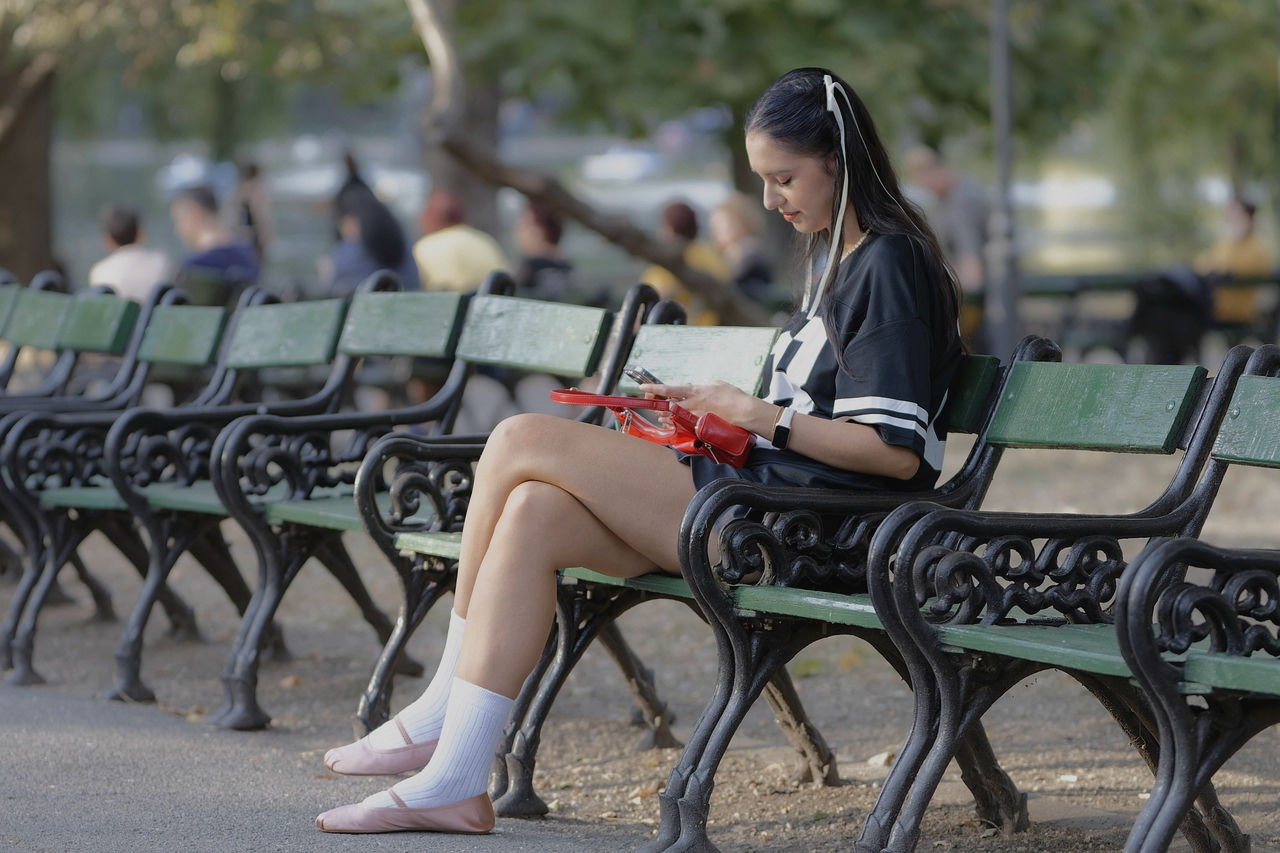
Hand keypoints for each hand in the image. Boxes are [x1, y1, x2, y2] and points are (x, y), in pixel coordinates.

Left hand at [640, 381, 775, 435]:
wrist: (744, 411)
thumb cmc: (732, 395)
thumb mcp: (715, 383)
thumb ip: (701, 385)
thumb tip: (693, 386)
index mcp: (695, 390)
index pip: (669, 389)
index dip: (654, 388)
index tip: (643, 387)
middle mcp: (692, 403)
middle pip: (667, 405)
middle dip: (657, 404)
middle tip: (652, 401)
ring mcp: (695, 416)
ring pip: (672, 416)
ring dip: (664, 414)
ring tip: (659, 413)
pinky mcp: (700, 426)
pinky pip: (682, 425)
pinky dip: (674, 423)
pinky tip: (668, 422)